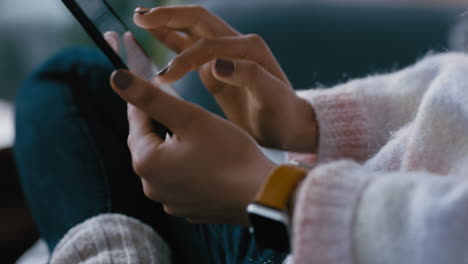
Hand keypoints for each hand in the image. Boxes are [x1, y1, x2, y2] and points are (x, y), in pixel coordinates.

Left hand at [109, 69, 274, 224]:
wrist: (262, 196)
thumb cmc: (230, 154)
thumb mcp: (190, 118)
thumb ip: (152, 98)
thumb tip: (116, 78)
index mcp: (147, 163)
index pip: (136, 120)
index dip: (144, 96)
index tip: (154, 79)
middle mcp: (152, 187)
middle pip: (148, 142)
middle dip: (158, 121)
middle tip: (175, 102)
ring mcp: (170, 201)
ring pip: (164, 161)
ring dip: (172, 143)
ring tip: (192, 129)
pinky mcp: (188, 207)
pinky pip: (178, 179)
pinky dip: (185, 164)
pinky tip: (204, 156)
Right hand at [133, 5, 317, 152]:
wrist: (288, 125)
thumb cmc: (282, 114)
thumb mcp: (272, 97)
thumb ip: (249, 76)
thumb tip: (216, 63)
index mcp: (249, 49)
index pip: (208, 45)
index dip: (184, 58)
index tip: (165, 77)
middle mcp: (236, 45)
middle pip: (198, 20)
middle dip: (169, 17)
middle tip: (140, 17)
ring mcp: (225, 55)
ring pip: (191, 31)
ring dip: (167, 24)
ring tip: (141, 19)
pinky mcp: (217, 68)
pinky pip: (191, 49)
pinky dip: (172, 41)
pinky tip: (156, 36)